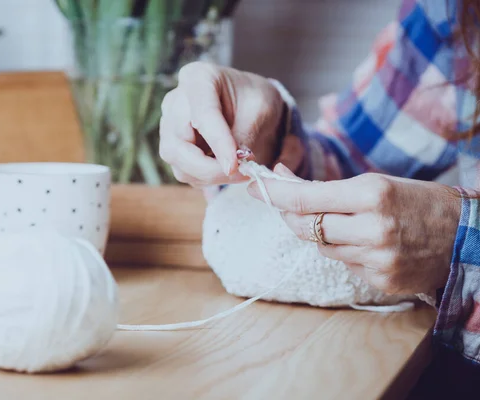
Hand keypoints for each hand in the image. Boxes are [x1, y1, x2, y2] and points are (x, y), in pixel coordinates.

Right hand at [159, 62, 283, 185]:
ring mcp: (169, 126)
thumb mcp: (259, 109)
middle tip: (240, 173)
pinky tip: (226, 171)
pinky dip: (206, 178)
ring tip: (239, 172)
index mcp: (198, 78)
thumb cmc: (253, 99)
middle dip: (209, 167)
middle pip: (179, 145)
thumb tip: (229, 166)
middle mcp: (175, 102)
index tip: (235, 165)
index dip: (218, 144)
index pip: (203, 115)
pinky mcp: (173, 147)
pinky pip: (183, 171)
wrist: (248, 104)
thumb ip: (243, 136)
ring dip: (208, 175)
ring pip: (177, 162)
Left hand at [247, 164, 460, 294]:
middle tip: (284, 203)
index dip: (272, 193)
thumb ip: (329, 189)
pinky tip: (368, 244)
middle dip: (289, 215)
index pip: (304, 198)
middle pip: (304, 227)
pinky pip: (344, 265)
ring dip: (322, 234)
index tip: (253, 186)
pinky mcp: (381, 281)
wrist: (467, 236)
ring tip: (348, 223)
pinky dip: (345, 252)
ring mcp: (377, 259)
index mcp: (371, 193)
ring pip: (322, 247)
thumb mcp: (376, 183)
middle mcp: (372, 228)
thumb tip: (284, 182)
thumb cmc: (418, 201)